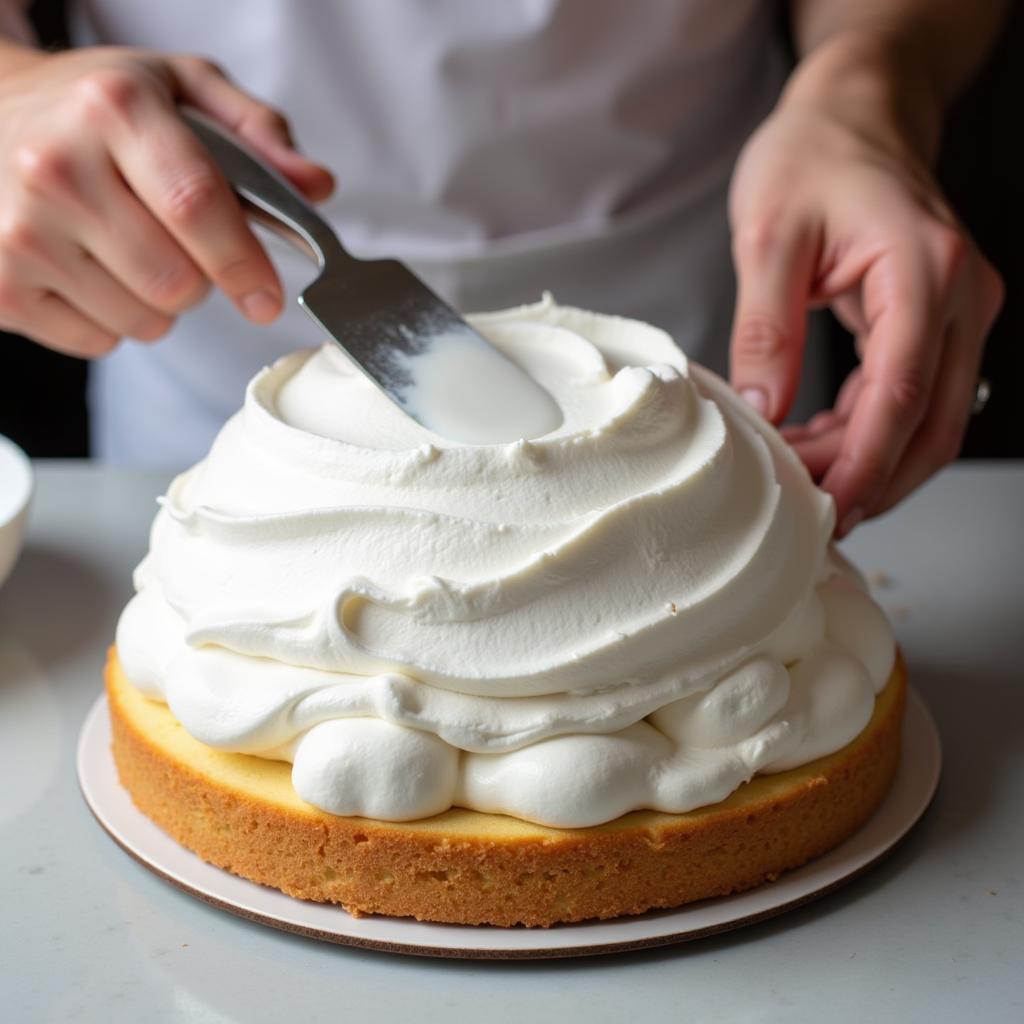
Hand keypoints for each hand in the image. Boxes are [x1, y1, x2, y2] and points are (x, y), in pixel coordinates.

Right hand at [0, 44, 333, 356]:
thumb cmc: (96, 108)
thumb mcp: (181, 89)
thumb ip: (257, 133)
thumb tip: (318, 186)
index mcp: (113, 109)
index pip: (196, 205)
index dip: (244, 264)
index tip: (267, 299)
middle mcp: (55, 168)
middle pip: (177, 282)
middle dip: (200, 280)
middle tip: (177, 244)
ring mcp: (18, 232)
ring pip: (143, 321)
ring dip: (157, 303)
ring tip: (125, 249)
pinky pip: (99, 342)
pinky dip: (111, 321)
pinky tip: (88, 270)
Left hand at [727, 36, 1002, 535]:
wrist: (852, 117)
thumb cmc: (810, 159)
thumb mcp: (766, 238)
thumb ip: (766, 329)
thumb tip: (762, 411)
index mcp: (923, 269)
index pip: (902, 392)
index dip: (865, 462)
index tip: (828, 506)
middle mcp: (960, 295)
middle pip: (931, 423)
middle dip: (871, 478)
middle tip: (808, 511)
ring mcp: (959, 311)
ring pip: (931, 421)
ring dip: (871, 463)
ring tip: (804, 482)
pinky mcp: (940, 322)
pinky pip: (915, 398)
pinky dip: (870, 433)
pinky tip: (820, 445)